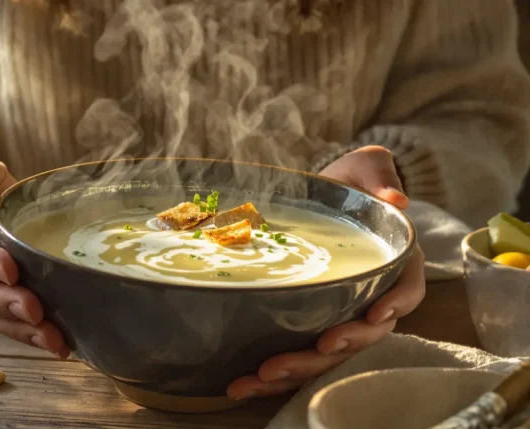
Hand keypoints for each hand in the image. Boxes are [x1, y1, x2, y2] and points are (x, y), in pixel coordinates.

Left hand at [226, 145, 424, 399]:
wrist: (315, 198)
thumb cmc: (346, 183)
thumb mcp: (364, 168)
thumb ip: (379, 177)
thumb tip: (396, 200)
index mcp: (391, 263)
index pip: (407, 289)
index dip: (397, 304)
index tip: (376, 313)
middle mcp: (368, 296)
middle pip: (365, 333)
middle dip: (340, 346)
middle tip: (315, 349)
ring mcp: (336, 314)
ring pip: (326, 354)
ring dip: (298, 370)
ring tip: (262, 376)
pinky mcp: (306, 324)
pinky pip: (295, 354)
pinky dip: (272, 375)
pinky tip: (241, 383)